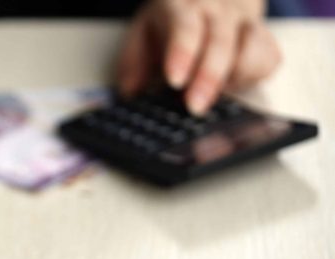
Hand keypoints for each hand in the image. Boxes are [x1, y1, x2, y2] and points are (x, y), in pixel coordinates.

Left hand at [117, 0, 281, 113]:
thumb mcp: (143, 30)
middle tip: (194, 106)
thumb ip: (133, 61)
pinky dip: (254, 77)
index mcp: (183, 4)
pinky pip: (269, 59)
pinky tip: (234, 84)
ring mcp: (245, 22)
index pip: (185, 27)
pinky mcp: (264, 37)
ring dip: (235, 78)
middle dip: (208, 78)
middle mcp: (219, 10)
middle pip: (220, 41)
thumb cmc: (174, 17)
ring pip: (252, 48)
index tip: (174, 80)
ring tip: (215, 96)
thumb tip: (129, 93)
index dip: (182, 54)